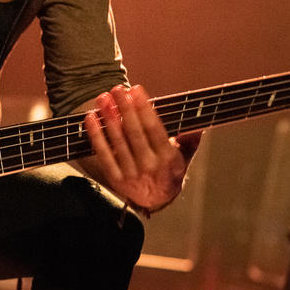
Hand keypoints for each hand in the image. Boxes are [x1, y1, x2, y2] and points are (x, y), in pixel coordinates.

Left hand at [84, 84, 200, 211]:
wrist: (156, 200)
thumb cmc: (169, 172)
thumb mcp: (185, 156)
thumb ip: (190, 139)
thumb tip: (199, 126)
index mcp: (167, 158)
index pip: (154, 128)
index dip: (143, 108)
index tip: (136, 90)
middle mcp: (149, 165)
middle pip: (134, 132)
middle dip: (125, 108)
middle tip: (117, 89)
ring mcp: (131, 173)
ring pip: (118, 142)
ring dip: (109, 118)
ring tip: (103, 99)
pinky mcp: (115, 178)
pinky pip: (103, 154)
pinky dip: (96, 136)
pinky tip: (91, 119)